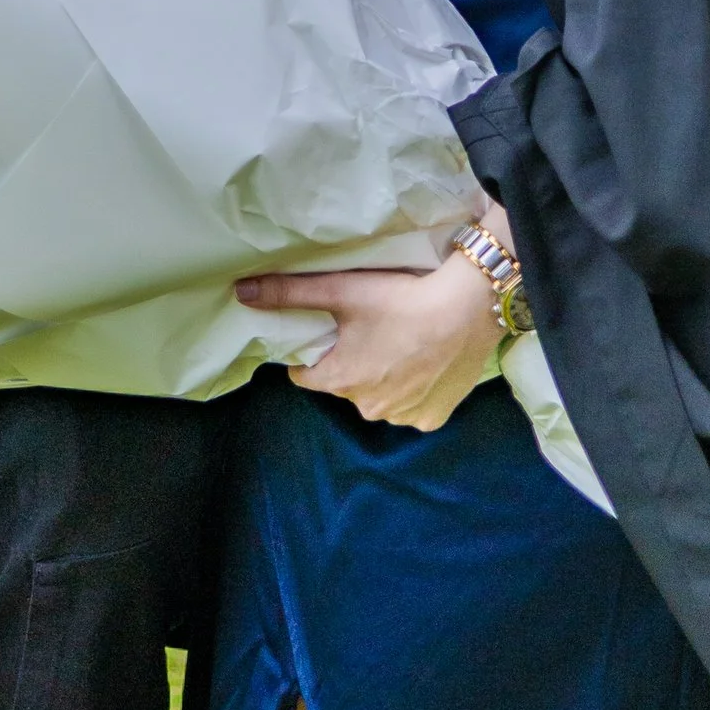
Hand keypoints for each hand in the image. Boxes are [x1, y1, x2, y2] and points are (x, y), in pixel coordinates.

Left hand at [236, 249, 498, 430]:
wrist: (467, 309)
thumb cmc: (400, 299)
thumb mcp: (340, 291)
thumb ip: (289, 294)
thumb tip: (241, 293)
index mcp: (341, 381)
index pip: (305, 376)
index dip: (310, 354)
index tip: (327, 333)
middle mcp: (369, 410)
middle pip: (344, 385)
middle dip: (350, 362)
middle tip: (369, 330)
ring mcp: (403, 418)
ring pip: (378, 398)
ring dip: (382, 377)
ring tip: (399, 343)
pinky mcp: (433, 419)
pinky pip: (411, 407)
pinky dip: (412, 389)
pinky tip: (422, 363)